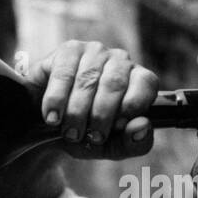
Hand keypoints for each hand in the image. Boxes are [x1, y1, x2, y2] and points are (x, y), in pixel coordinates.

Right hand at [24, 40, 158, 159]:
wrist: (51, 127)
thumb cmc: (88, 133)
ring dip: (77, 112)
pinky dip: (57, 101)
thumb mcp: (112, 147)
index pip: (146, 83)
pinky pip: (63, 74)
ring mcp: (94, 52)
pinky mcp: (68, 50)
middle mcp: (120, 61)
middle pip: (115, 84)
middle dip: (101, 116)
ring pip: (87, 80)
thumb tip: (143, 126)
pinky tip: (53, 118)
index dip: (132, 107)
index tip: (117, 128)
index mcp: (138, 80)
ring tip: (70, 132)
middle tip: (90, 137)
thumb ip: (134, 142)